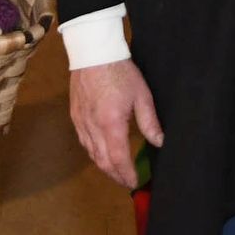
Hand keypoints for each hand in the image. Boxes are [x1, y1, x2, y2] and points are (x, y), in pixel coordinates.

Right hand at [68, 56, 162, 188]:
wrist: (92, 52)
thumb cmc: (119, 71)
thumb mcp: (142, 95)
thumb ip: (150, 121)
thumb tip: (159, 141)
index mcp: (111, 123)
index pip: (118, 158)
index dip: (126, 174)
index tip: (134, 182)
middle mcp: (93, 127)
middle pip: (102, 160)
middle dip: (115, 175)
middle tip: (127, 182)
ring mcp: (81, 122)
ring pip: (91, 153)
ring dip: (104, 166)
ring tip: (116, 171)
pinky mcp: (75, 115)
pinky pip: (83, 141)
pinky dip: (93, 152)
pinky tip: (100, 153)